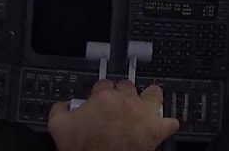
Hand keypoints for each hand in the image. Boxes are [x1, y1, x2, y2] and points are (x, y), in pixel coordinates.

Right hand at [48, 79, 179, 150]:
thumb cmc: (84, 149)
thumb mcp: (58, 127)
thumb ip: (59, 109)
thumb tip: (63, 105)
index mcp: (103, 97)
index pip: (103, 83)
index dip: (100, 92)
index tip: (99, 100)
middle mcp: (125, 101)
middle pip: (127, 85)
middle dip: (122, 93)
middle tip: (118, 105)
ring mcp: (143, 114)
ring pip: (153, 94)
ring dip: (150, 98)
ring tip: (145, 104)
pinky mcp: (155, 131)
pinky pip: (170, 122)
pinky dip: (168, 124)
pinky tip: (163, 125)